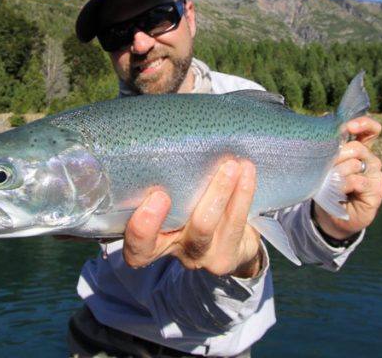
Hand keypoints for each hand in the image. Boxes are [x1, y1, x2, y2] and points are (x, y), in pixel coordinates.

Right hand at [122, 159, 262, 278]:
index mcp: (150, 239)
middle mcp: (171, 250)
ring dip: (217, 194)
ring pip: (203, 229)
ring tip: (230, 166)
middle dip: (157, 219)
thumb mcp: (176, 194)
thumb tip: (161, 126)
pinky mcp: (226, 255)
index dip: (140, 229)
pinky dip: (242, 194)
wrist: (234, 241)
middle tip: (164, 193)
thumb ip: (164, 174)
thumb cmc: (194, 205)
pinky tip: (246, 171)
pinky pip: (234, 224)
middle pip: (158, 245)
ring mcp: (199, 256)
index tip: (155, 198)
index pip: (135, 245)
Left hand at [313, 116, 381, 239]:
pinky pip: (357, 181)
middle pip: (358, 147)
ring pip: (356, 164)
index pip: (370, 130)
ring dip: (337, 172)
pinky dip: (343, 184)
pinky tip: (337, 191)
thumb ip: (328, 142)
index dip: (363, 124)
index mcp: (361, 149)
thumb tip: (326, 116)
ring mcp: (376, 175)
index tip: (349, 126)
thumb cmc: (327, 186)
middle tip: (325, 165)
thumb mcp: (325, 163)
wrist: (330, 217)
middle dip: (337, 154)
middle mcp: (371, 160)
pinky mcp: (377, 191)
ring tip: (328, 181)